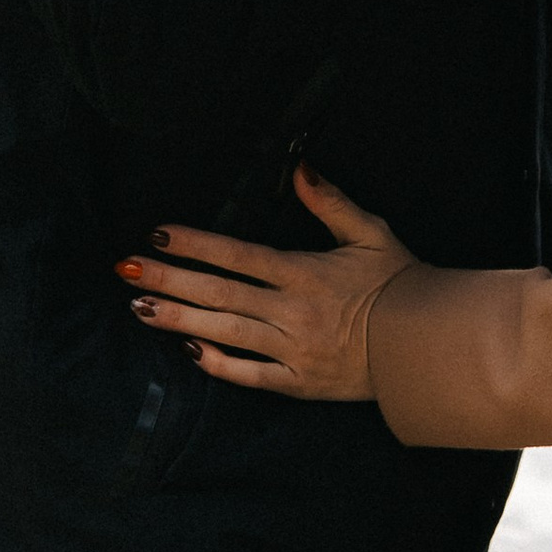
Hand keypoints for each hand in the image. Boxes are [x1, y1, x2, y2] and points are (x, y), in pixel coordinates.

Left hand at [118, 167, 409, 399]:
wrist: (425, 346)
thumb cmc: (399, 283)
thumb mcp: (371, 232)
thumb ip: (331, 201)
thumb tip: (300, 167)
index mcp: (305, 272)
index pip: (238, 254)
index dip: (195, 243)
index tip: (157, 233)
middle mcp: (292, 312)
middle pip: (219, 293)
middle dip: (168, 280)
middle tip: (126, 270)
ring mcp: (292, 351)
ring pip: (225, 333)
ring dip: (179, 320)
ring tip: (139, 309)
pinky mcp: (299, 384)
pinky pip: (251, 376)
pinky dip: (219, 365)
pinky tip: (189, 353)